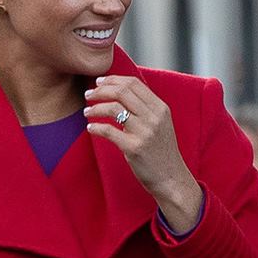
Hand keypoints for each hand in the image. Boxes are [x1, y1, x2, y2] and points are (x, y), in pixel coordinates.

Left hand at [84, 75, 202, 232]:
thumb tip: (120, 91)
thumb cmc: (160, 151)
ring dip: (95, 107)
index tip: (98, 82)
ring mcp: (145, 132)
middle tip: (88, 95)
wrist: (171, 178)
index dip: (112, 80)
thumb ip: (145, 108)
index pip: (133, 84)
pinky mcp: (134, 148)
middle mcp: (154, 117)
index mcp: (160, 108)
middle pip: (122, 92)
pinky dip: (95, 127)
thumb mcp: (160, 124)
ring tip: (86, 112)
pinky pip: (109, 131)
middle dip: (100, 90)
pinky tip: (90, 128)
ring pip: (114, 108)